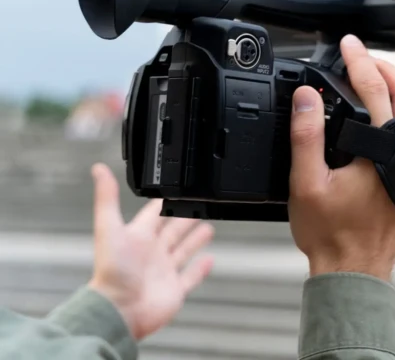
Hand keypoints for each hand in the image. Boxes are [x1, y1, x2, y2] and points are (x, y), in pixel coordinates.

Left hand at [87, 163, 215, 340]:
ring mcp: (164, 271)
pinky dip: (201, 268)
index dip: (167, 202)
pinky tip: (210, 259)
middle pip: (172, 230)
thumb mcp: (109, 228)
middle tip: (199, 205)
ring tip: (208, 227)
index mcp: (138, 237)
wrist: (120, 310)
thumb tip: (98, 169)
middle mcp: (152, 253)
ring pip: (183, 250)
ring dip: (195, 239)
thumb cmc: (112, 272)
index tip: (179, 191)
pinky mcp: (175, 289)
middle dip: (185, 218)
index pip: (155, 214)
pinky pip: (191, 276)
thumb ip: (107, 198)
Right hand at [287, 34, 394, 280]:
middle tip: (363, 55)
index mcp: (385, 151)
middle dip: (386, 67)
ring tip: (383, 76)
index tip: (348, 43)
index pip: (374, 89)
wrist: (356, 270)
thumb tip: (306, 96)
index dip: (359, 60)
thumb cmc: (331, 234)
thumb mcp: (306, 183)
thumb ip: (306, 135)